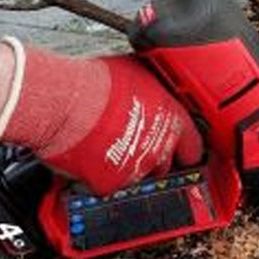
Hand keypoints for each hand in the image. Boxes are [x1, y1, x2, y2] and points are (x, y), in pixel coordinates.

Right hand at [0, 49, 203, 195]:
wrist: (66, 102)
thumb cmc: (96, 82)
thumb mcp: (136, 74)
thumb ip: (149, 90)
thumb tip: (144, 89)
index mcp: (172, 120)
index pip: (193, 144)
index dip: (187, 149)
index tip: (183, 153)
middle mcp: (159, 147)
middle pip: (165, 164)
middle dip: (153, 159)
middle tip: (132, 145)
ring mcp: (137, 168)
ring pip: (136, 176)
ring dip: (125, 167)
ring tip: (104, 149)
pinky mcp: (111, 184)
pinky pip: (107, 184)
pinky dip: (97, 176)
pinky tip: (86, 158)